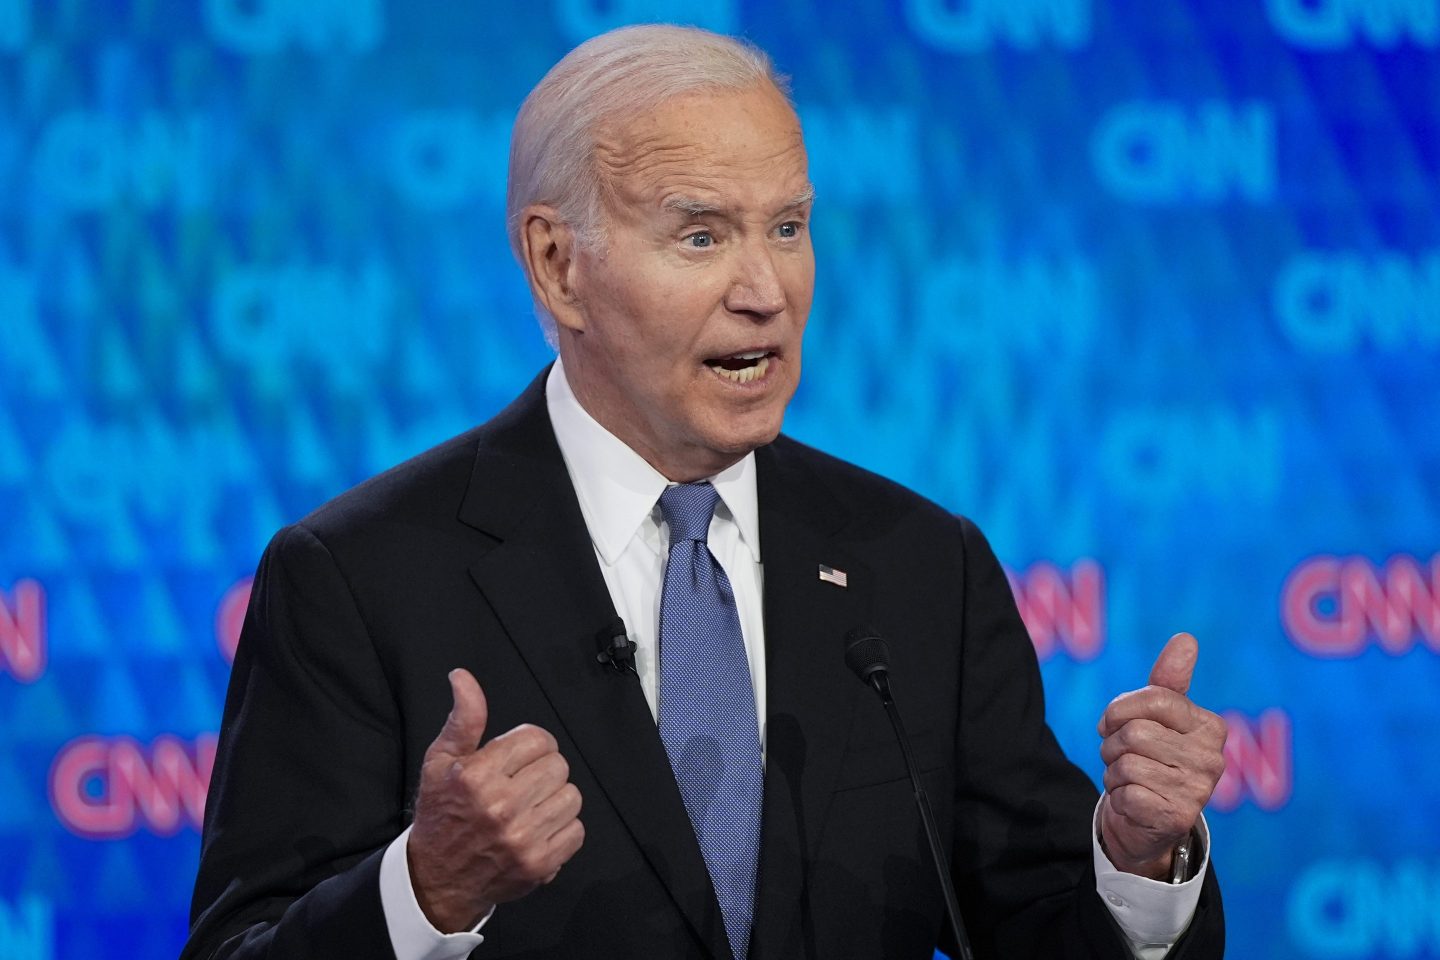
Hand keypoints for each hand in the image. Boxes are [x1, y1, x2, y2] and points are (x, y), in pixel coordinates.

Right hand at [407, 669, 584, 931]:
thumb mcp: (441, 761)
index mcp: (476, 776)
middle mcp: (500, 806)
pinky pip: (577, 830)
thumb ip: (463, 718)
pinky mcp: (538, 864)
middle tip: (522, 784)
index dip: (532, 745)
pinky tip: (538, 830)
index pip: (537, 739)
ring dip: (555, 799)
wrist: (437, 879)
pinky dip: (562, 829)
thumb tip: (462, 677)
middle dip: (543, 770)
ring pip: (571, 796)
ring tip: (531, 807)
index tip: (519, 759)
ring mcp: (521, 838)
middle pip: (558, 766)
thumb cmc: (441, 814)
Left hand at [1097, 633, 1226, 879]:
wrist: (1144, 821)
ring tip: (1130, 779)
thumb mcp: (1157, 717)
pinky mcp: (1175, 816)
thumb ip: (1169, 681)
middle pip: (1135, 732)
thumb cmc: (1150, 759)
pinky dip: (1117, 794)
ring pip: (1126, 760)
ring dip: (1113, 769)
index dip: (1120, 710)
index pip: (1154, 699)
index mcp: (1210, 727)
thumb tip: (1186, 639)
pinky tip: (1133, 801)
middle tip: (1124, 758)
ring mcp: (1197, 790)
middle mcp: (1212, 759)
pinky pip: (1125, 790)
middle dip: (1113, 744)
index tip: (1116, 724)